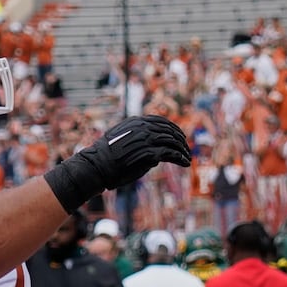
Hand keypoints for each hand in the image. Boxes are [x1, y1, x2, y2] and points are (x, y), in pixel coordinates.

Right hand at [45, 114, 189, 212]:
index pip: (161, 121)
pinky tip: (185, 163)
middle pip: (170, 131)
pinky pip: (171, 154)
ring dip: (183, 150)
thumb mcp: (121, 139)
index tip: (180, 135)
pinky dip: (181, 158)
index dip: (173, 128)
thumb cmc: (106, 156)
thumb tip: (152, 149)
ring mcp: (147, 139)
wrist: (98, 165)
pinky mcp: (150, 153)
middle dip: (181, 140)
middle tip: (186, 149)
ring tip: (187, 158)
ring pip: (173, 142)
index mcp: (136, 122)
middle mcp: (144, 128)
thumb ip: (137, 138)